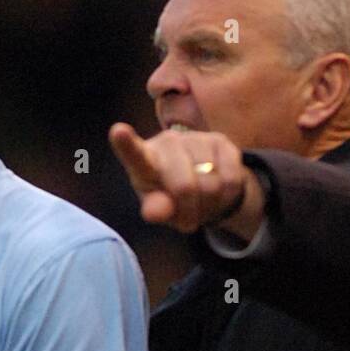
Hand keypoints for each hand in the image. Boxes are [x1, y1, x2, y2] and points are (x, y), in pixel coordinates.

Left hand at [109, 122, 265, 235]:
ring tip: (201, 201)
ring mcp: (194, 139)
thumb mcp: (159, 208)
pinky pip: (231, 180)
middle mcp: (167, 142)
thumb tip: (154, 212)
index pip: (133, 154)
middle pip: (185, 187)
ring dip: (209, 204)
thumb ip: (155, 209)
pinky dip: (227, 196)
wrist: (202, 186)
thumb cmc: (170, 198)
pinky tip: (218, 190)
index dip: (126, 144)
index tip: (118, 132)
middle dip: (190, 211)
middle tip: (187, 218)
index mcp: (144, 160)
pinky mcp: (220, 141)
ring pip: (212, 186)